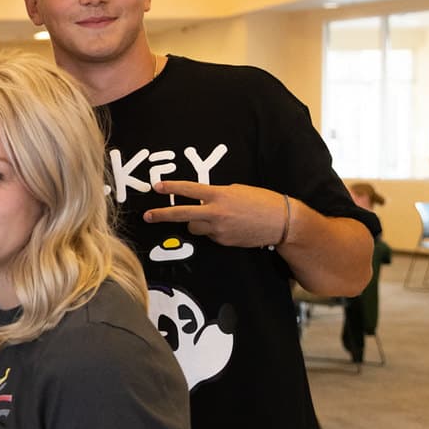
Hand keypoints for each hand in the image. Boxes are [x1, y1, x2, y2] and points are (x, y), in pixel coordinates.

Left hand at [145, 180, 291, 249]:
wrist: (281, 222)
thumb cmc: (261, 201)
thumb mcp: (236, 191)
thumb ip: (216, 195)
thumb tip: (202, 201)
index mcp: (219, 195)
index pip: (189, 190)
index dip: (172, 187)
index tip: (157, 187)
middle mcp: (216, 213)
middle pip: (181, 215)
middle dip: (162, 215)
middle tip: (147, 215)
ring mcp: (218, 230)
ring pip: (194, 227)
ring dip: (197, 223)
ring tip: (215, 218)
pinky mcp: (223, 242)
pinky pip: (210, 235)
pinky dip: (213, 230)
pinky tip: (229, 226)